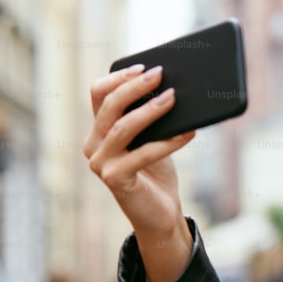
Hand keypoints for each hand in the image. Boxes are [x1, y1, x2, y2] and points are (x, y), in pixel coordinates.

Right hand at [83, 64, 194, 281]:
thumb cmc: (157, 173)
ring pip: (122, 127)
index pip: (98, 94)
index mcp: (100, 130)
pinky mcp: (115, 180)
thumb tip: (175, 87)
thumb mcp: (153, 138)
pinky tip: (188, 133)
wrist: (159, 214)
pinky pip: (143, 154)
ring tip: (174, 97)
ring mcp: (100, 163)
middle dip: (135, 86)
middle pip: (108, 106)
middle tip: (161, 73)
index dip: (118, 78)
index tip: (143, 67)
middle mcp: (94, 144)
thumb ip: (153, 117)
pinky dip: (167, 142)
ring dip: (150, 110)